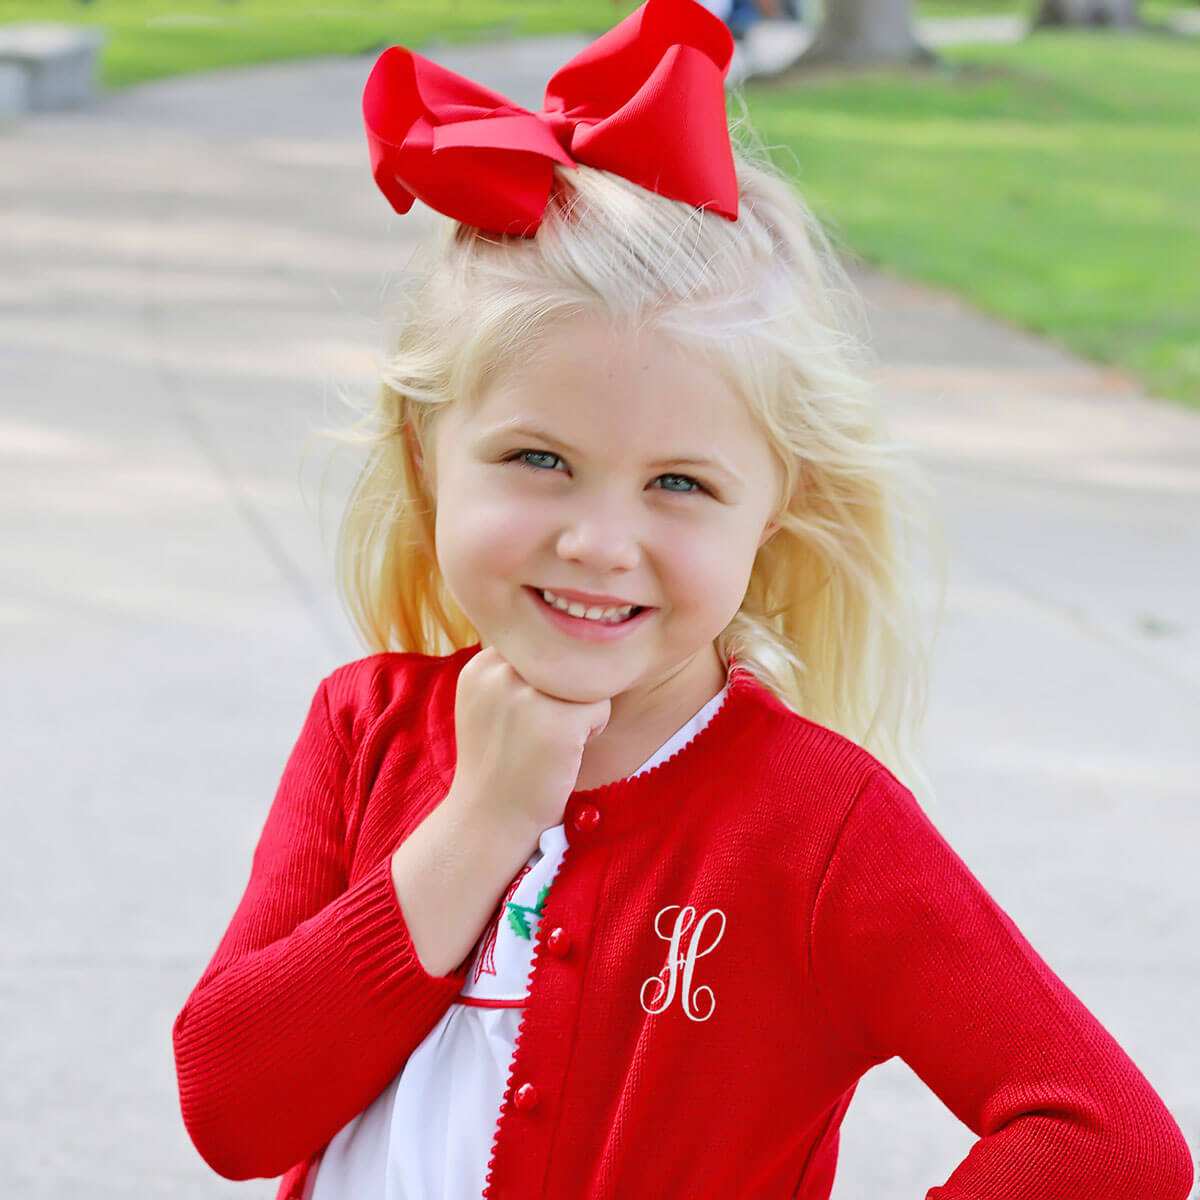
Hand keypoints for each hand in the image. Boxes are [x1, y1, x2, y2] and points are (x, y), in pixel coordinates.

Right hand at [446, 646, 611, 836]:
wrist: (490, 820)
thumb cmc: (499, 764)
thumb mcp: (487, 704)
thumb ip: (511, 671)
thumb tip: (558, 637)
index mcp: (479, 667)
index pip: (539, 650)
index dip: (541, 683)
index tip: (521, 720)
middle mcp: (499, 674)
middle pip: (563, 661)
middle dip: (562, 693)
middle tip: (538, 733)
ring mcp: (529, 696)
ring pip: (584, 680)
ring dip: (578, 709)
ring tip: (551, 741)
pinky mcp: (559, 720)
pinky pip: (600, 705)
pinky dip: (593, 729)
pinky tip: (565, 752)